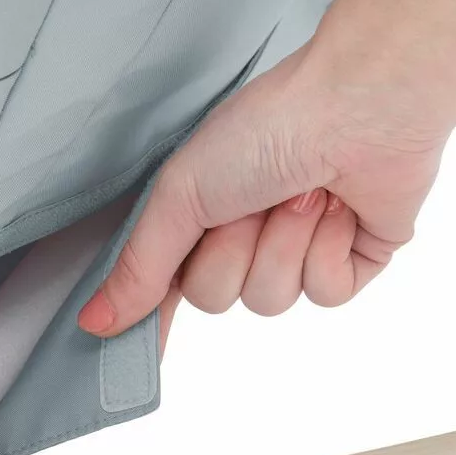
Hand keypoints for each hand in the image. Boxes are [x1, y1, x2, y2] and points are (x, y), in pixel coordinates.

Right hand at [77, 44, 448, 340]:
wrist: (357, 106)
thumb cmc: (265, 130)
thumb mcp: (181, 195)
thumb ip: (140, 265)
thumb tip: (97, 321)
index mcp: (200, 214)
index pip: (164, 283)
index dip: (149, 315)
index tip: (126, 347)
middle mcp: (245, 236)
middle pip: (215, 297)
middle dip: (232, 251)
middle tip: (251, 202)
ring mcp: (297, 250)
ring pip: (272, 300)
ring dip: (283, 245)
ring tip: (300, 195)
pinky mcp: (349, 260)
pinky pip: (326, 294)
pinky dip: (327, 250)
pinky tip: (338, 210)